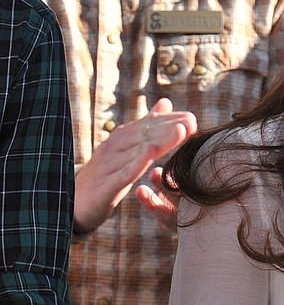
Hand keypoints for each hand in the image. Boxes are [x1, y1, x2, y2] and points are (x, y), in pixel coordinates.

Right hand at [74, 98, 195, 232]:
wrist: (72, 202)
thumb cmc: (105, 174)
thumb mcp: (127, 149)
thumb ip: (146, 127)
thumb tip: (166, 102)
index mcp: (121, 139)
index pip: (147, 126)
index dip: (169, 121)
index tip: (191, 118)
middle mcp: (114, 148)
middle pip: (145, 135)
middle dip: (169, 128)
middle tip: (191, 122)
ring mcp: (108, 166)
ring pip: (137, 151)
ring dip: (160, 141)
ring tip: (180, 133)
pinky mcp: (105, 186)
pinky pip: (123, 174)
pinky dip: (137, 164)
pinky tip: (152, 156)